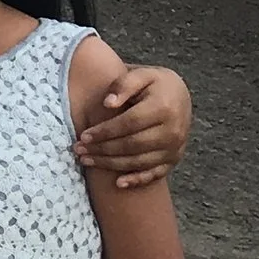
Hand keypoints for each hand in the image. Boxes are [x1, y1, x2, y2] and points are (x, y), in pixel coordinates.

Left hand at [76, 63, 191, 190]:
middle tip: (78, 150)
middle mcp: (172, 131)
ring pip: (139, 161)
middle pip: (132, 145)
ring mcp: (175, 148)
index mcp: (163, 108)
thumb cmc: (153, 83)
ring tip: (87, 161)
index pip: (129, 123)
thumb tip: (107, 103)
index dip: (105, 131)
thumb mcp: (141, 74)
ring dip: (111, 164)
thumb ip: (123, 84)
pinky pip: (155, 174)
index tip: (83, 135)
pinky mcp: (174, 159)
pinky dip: (137, 180)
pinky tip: (118, 184)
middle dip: (103, 149)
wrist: (180, 95)